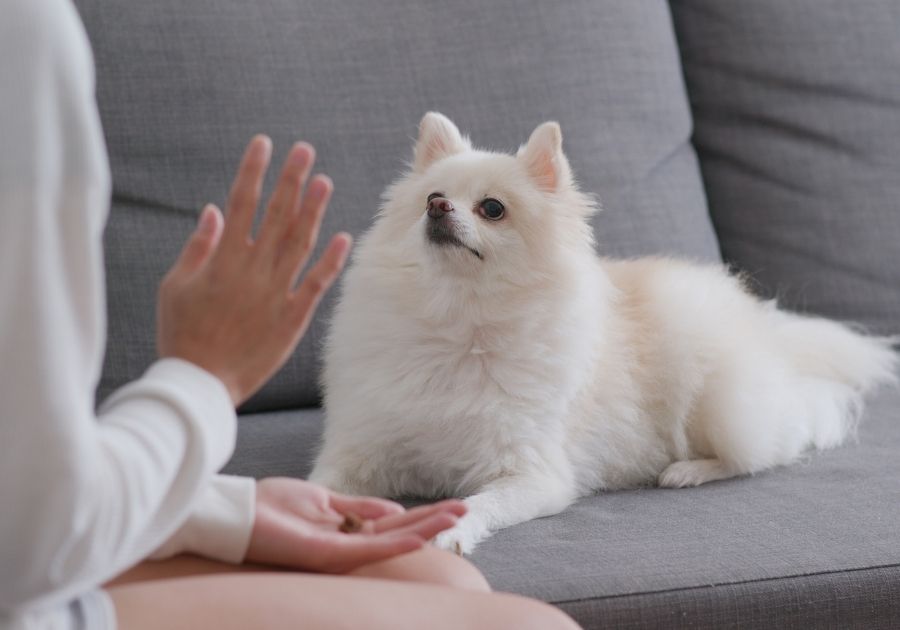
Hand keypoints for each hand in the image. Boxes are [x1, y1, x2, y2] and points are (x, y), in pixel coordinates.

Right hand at [157, 136, 349, 404]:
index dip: (253, 171)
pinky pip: (315, 284)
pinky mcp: (292, 317)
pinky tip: (343, 238)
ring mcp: (275, 292)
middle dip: (290, 180)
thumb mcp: (174, 286)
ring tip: (324, 181)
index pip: (240, 204)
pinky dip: (330, 261)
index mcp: (222, 259)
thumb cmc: (182, 333)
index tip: (264, 144)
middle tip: (304, 150)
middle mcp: (252, 270)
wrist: (201, 383)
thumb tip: (212, 210)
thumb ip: (197, 248)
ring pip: (299, 243)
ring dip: (313, 211)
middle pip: (276, 216)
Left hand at [246, 478, 465, 573]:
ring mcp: (339, 550)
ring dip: (424, 530)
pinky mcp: (326, 555)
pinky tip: (419, 536)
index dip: (422, 514)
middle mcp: (347, 542)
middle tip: (465, 511)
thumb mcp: (322, 499)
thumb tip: (393, 508)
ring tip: (455, 520)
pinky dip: (394, 543)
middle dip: (433, 521)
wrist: (236, 515)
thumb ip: (357, 506)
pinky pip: (367, 550)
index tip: (451, 506)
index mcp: (346, 528)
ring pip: (391, 541)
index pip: (393, 522)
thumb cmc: (271, 508)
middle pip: (399, 531)